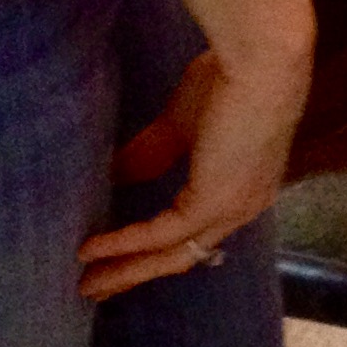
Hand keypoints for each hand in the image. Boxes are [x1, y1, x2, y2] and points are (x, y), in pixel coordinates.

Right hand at [76, 36, 311, 299]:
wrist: (260, 58)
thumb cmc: (232, 77)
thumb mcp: (184, 122)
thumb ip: (154, 152)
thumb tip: (117, 174)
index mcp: (244, 189)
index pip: (197, 234)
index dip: (158, 251)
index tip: (122, 262)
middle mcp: (242, 208)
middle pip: (182, 255)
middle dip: (135, 273)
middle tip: (95, 288)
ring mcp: (231, 210)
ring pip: (170, 255)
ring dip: (125, 270)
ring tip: (86, 283)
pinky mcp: (212, 203)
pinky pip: (159, 235)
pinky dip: (122, 244)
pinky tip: (90, 249)